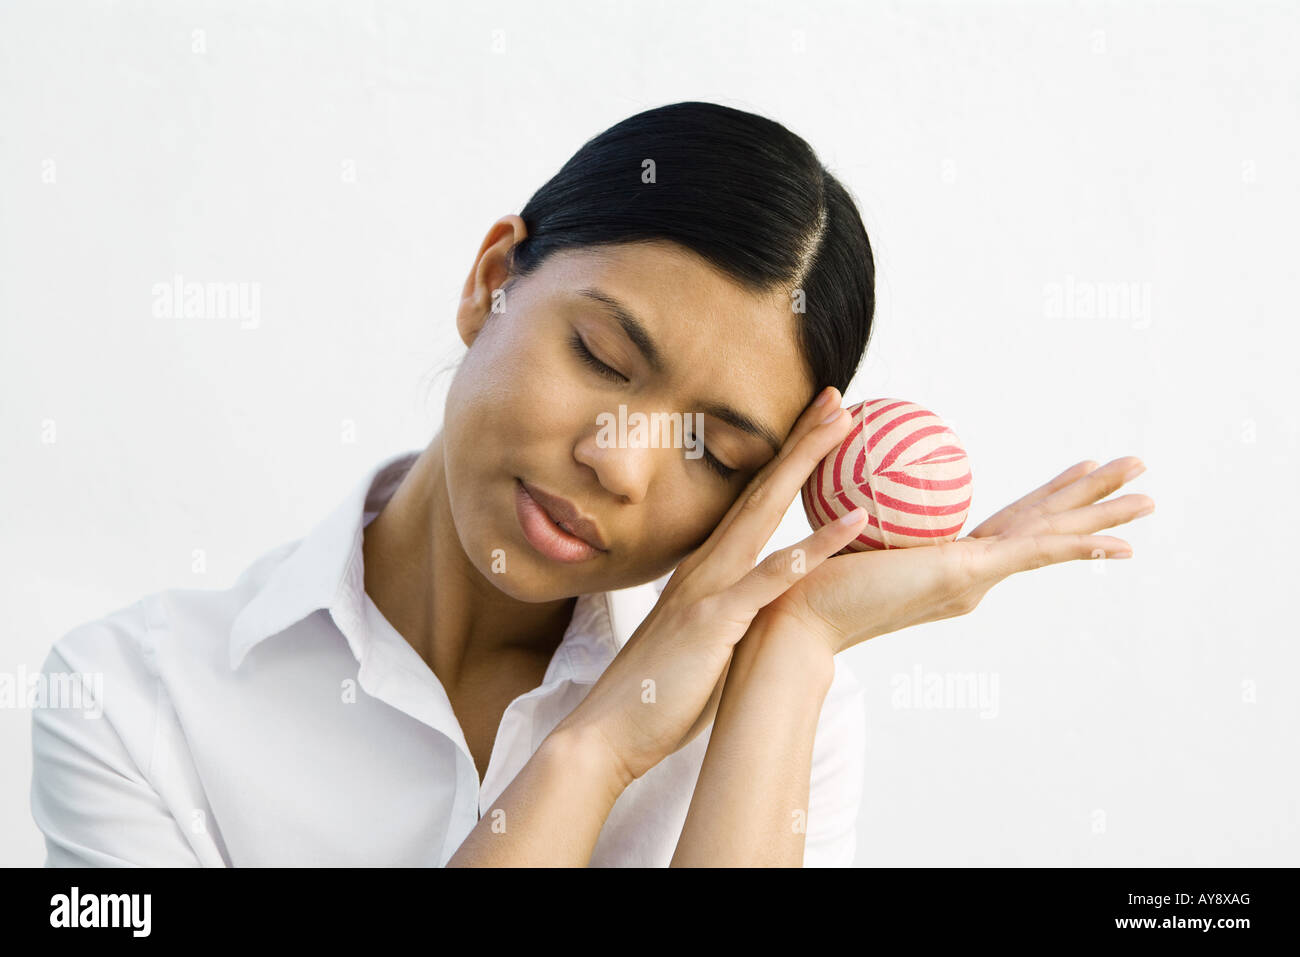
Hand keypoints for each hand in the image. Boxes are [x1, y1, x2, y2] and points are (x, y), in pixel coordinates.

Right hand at [552, 388, 869, 784]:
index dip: (784, 460)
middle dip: (801, 442)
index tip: (816, 425)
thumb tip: (755, 609)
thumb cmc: (655, 692)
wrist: (607, 729)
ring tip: (846, 429)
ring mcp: (708, 589)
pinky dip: (810, 548)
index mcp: (703, 570)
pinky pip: (769, 579)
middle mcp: (705, 567)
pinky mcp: (714, 621)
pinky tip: (849, 523)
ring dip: (805, 468)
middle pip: (761, 491)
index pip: (751, 501)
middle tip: (839, 400)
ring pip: (765, 515)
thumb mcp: (697, 640)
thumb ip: (724, 613)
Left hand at [758, 456, 1155, 653]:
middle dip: (1094, 501)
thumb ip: (864, 505)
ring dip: (1102, 515)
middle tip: (1137, 473)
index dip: (1048, 498)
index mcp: (949, 563)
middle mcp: (971, 574)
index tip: (1076, 473)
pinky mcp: (964, 576)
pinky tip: (1116, 542)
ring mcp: (972, 577)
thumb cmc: (807, 581)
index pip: (1011, 522)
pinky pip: (1031, 554)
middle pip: (1044, 525)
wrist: (797, 622)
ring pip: (1052, 536)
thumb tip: (859, 473)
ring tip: (1148, 494)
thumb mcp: (845, 530)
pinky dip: (1076, 547)